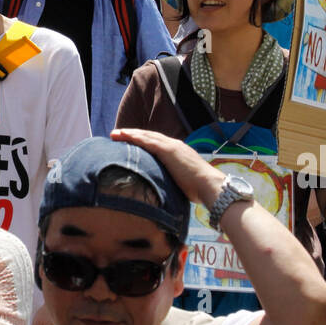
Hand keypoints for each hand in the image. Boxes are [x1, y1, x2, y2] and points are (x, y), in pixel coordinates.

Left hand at [111, 127, 225, 206]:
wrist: (209, 186)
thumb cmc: (199, 190)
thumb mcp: (183, 183)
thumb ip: (173, 181)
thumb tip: (165, 190)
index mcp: (179, 152)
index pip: (157, 144)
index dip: (144, 141)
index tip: (132, 142)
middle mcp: (175, 145)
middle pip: (150, 137)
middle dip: (134, 135)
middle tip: (118, 134)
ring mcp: (172, 146)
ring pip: (146, 136)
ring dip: (130, 134)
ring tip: (115, 134)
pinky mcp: (168, 150)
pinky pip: (147, 140)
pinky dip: (134, 137)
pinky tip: (124, 136)